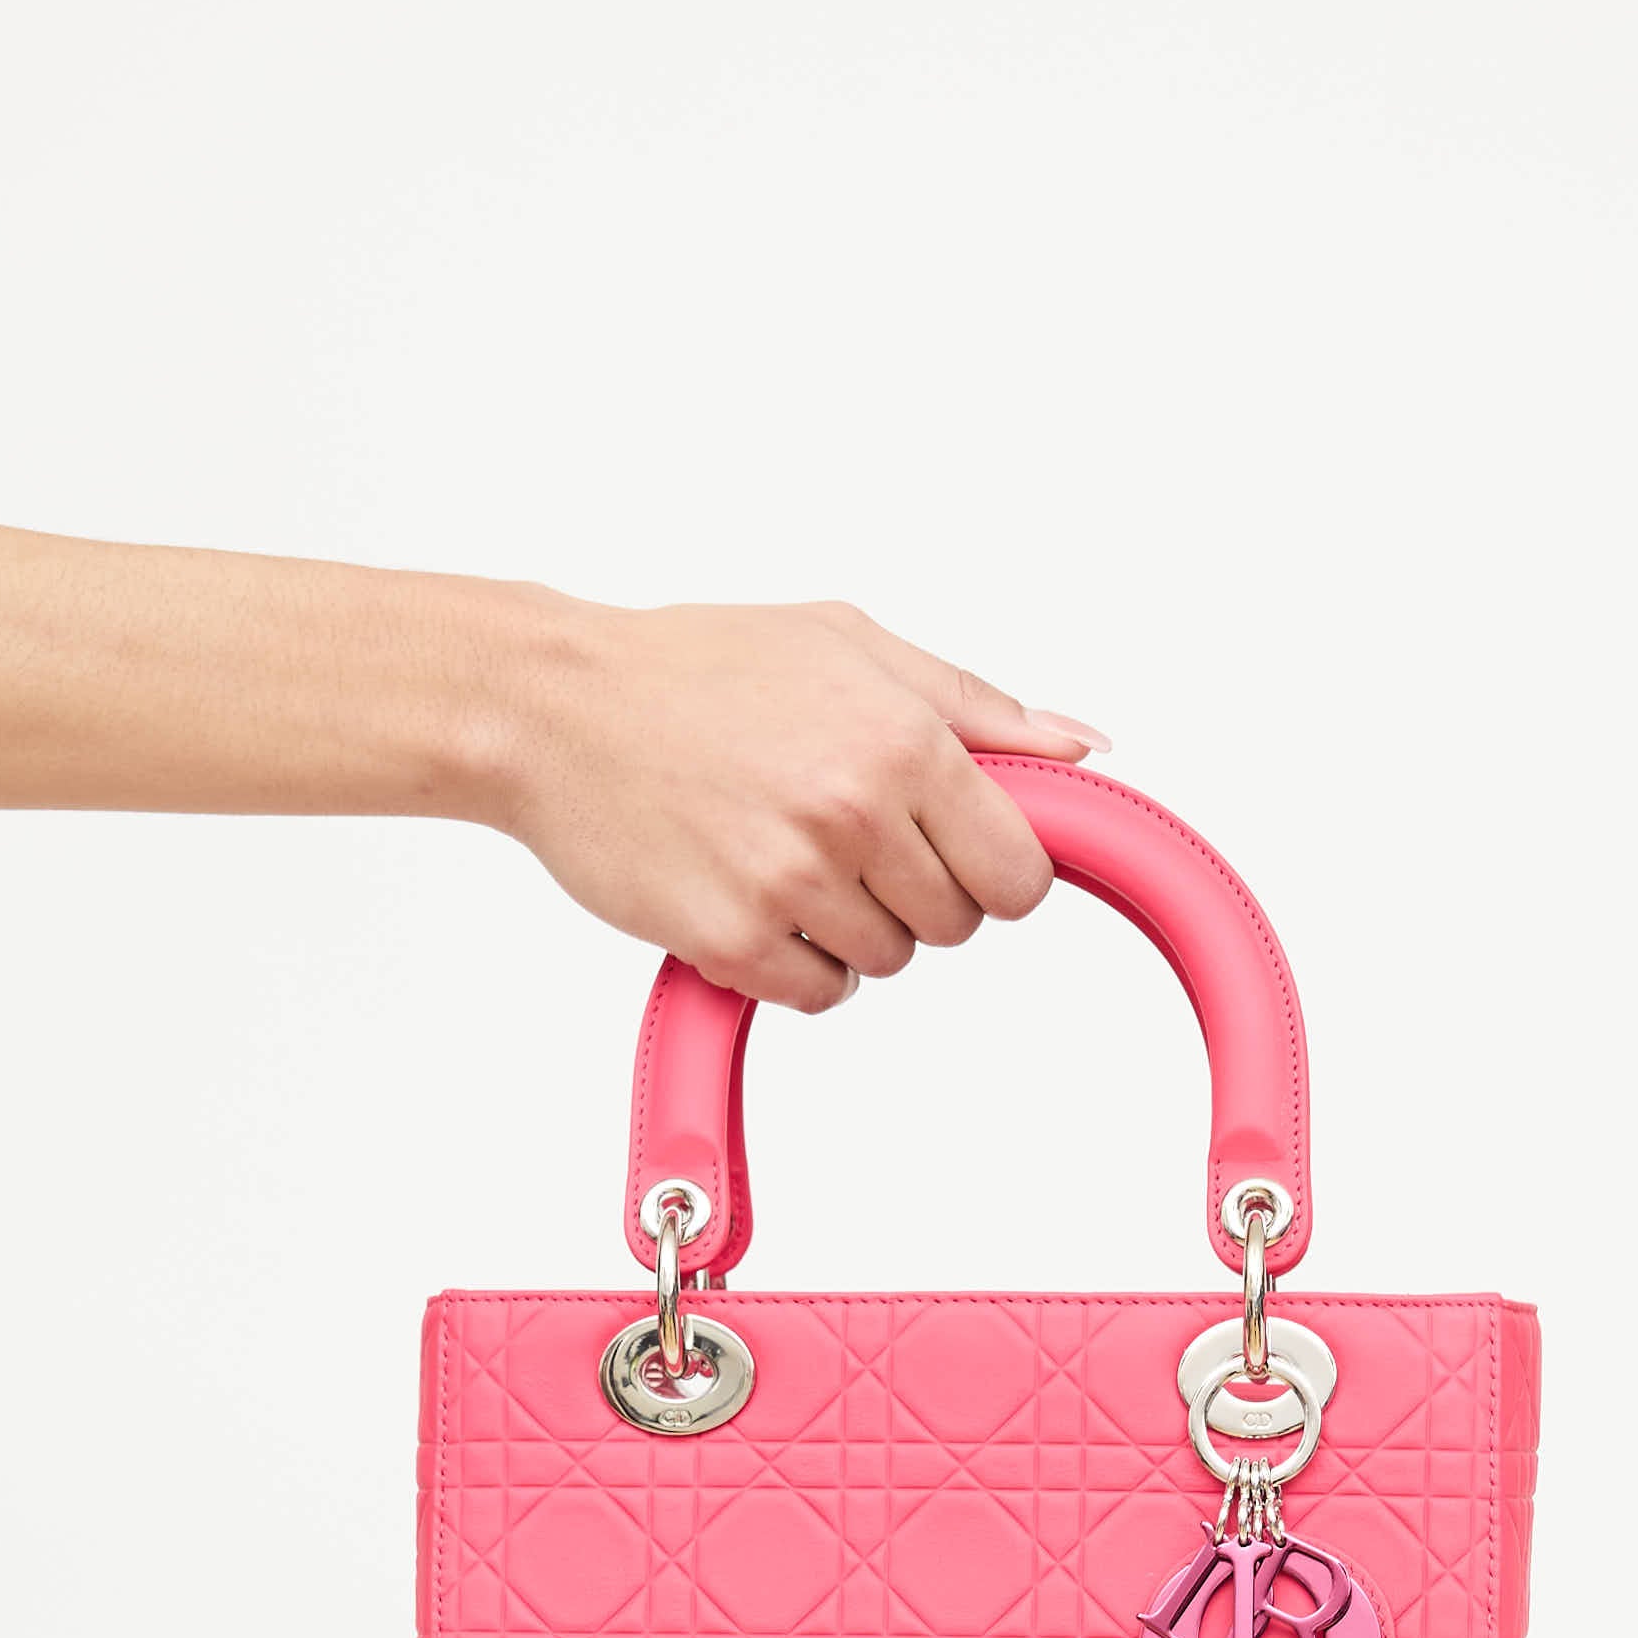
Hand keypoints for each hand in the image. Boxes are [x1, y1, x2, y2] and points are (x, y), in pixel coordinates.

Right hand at [492, 596, 1107, 1011]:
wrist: (553, 705)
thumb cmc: (694, 667)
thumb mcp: (849, 643)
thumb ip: (976, 704)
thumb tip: (1084, 751)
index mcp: (902, 740)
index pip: (1019, 874)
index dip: (994, 875)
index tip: (954, 857)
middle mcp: (855, 813)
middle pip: (957, 927)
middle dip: (916, 896)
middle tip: (844, 842)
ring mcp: (792, 882)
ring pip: (887, 963)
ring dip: (849, 929)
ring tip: (784, 856)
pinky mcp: (732, 939)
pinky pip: (815, 994)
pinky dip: (792, 964)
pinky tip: (750, 898)